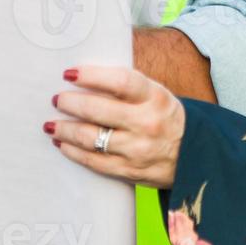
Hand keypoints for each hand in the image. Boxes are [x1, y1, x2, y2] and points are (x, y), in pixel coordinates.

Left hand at [46, 66, 184, 189]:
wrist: (194, 155)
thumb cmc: (163, 116)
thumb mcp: (155, 94)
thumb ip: (126, 86)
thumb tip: (84, 75)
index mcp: (154, 97)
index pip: (120, 81)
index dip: (92, 76)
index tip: (69, 73)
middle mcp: (146, 123)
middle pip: (99, 111)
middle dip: (71, 103)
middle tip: (56, 99)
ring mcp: (137, 150)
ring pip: (92, 139)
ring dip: (66, 130)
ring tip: (51, 123)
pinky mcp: (129, 171)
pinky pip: (94, 162)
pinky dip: (74, 151)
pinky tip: (62, 143)